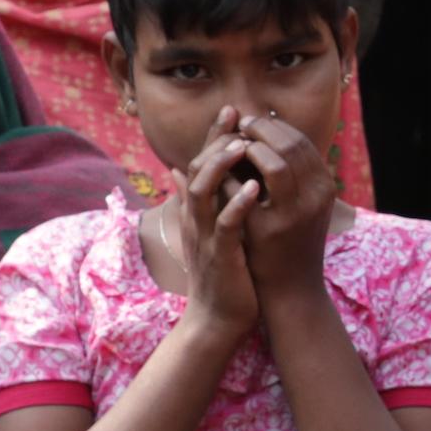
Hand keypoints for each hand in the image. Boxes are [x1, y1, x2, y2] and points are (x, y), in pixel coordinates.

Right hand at [172, 114, 261, 342]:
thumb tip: (177, 169)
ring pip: (204, 192)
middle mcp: (195, 219)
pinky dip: (237, 205)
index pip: (200, 163)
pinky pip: (226, 226)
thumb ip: (192, 200)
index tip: (231, 110)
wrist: (216, 321)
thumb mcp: (204, 232)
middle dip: (215, 140)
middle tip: (235, 114)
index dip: (213, 136)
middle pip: (197, 169)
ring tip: (241, 144)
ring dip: (222, 166)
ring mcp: (205, 237)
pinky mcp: (220, 256)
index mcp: (196, 212)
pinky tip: (253, 188)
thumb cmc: (219, 275)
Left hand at [230, 107, 337, 305]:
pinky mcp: (270, 230)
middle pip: (291, 144)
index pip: (301, 141)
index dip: (275, 126)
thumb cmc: (292, 244)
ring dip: (249, 146)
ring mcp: (295, 213)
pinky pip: (247, 189)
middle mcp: (317, 196)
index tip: (253, 121)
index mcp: (324, 187)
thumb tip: (269, 133)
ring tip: (231, 144)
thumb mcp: (302, 205)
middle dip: (261, 129)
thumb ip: (291, 173)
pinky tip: (220, 172)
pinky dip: (233, 174)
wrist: (291, 290)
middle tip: (239, 123)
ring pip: (275, 161)